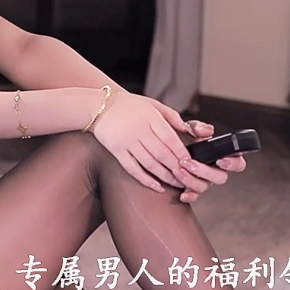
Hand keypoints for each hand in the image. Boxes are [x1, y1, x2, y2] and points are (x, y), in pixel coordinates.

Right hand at [90, 91, 230, 201]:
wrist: (99, 107)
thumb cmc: (128, 105)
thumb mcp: (152, 103)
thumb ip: (170, 115)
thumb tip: (187, 129)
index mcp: (149, 117)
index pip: (170, 138)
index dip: (181, 152)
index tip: (190, 162)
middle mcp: (138, 130)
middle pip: (161, 153)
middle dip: (176, 168)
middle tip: (187, 177)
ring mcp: (126, 142)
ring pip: (149, 164)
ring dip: (164, 176)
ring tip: (176, 183)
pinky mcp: (116, 151)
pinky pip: (132, 169)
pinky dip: (145, 180)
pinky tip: (156, 186)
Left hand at [142, 97, 242, 202]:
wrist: (164, 147)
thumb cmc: (182, 137)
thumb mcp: (190, 129)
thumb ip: (198, 128)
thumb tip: (206, 131)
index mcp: (221, 155)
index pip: (237, 163)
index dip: (233, 164)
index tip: (220, 160)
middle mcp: (215, 170)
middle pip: (220, 178)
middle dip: (205, 171)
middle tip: (189, 163)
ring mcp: (205, 181)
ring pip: (204, 187)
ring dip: (191, 180)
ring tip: (178, 170)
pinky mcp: (192, 188)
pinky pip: (194, 196)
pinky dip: (189, 195)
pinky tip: (182, 193)